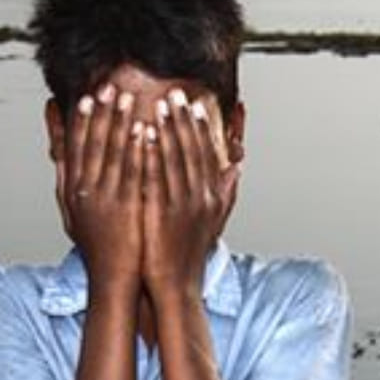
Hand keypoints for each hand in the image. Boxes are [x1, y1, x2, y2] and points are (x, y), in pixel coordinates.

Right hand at [55, 88, 145, 303]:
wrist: (113, 278)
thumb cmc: (96, 244)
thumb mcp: (70, 209)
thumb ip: (66, 175)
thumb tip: (59, 152)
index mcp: (72, 190)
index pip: (75, 148)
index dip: (81, 120)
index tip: (88, 97)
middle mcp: (84, 191)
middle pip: (91, 145)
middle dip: (100, 113)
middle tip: (108, 86)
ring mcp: (105, 199)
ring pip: (111, 154)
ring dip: (118, 123)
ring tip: (127, 98)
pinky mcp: (126, 208)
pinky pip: (131, 172)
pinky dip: (135, 149)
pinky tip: (143, 130)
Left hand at [139, 87, 239, 300]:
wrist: (175, 287)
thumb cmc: (188, 256)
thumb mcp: (214, 222)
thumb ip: (226, 193)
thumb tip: (236, 168)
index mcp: (211, 197)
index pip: (205, 154)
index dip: (198, 127)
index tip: (192, 104)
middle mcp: (200, 198)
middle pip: (192, 150)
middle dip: (183, 119)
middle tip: (175, 93)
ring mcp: (181, 205)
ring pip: (174, 159)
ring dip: (167, 129)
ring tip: (158, 105)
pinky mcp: (161, 213)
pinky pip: (155, 177)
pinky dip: (150, 154)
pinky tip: (142, 135)